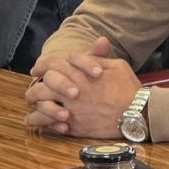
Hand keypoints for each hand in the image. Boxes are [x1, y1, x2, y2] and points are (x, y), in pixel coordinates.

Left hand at [25, 37, 139, 137]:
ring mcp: (71, 109)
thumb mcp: (117, 65)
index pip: (53, 64)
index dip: (42, 65)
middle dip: (34, 86)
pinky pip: (50, 124)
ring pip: (42, 105)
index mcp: (80, 73)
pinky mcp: (74, 126)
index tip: (37, 69)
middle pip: (43, 85)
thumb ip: (100, 56)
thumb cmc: (128, 88)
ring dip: (34, 104)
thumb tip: (98, 42)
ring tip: (32, 105)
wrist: (136, 113)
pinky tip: (35, 121)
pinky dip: (40, 122)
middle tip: (32, 89)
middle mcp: (72, 90)